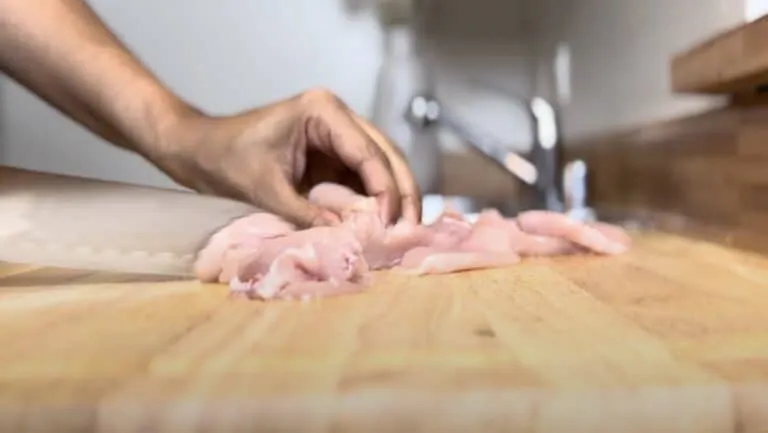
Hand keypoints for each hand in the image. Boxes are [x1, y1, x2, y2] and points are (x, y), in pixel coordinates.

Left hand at [155, 89, 421, 227]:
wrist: (199, 151)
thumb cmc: (224, 158)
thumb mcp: (265, 189)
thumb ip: (307, 213)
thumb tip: (349, 237)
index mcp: (322, 111)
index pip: (368, 152)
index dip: (386, 189)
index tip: (393, 224)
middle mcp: (338, 118)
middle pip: (386, 155)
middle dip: (402, 192)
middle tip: (413, 230)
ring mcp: (338, 136)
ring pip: (381, 167)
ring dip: (393, 198)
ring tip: (404, 233)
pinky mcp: (332, 156)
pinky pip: (362, 179)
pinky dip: (373, 202)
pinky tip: (382, 226)